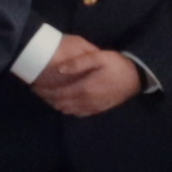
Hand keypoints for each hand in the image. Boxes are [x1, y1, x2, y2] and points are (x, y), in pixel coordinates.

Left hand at [30, 39, 144, 117]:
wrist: (137, 77)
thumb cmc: (117, 65)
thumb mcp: (99, 58)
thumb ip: (78, 63)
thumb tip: (59, 69)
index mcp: (85, 88)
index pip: (58, 94)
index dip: (44, 91)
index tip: (33, 85)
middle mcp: (86, 101)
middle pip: (60, 103)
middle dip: (47, 97)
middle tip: (36, 89)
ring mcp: (93, 107)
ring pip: (67, 110)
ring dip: (55, 103)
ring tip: (46, 94)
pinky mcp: (98, 109)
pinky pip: (78, 113)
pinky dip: (67, 108)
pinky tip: (62, 101)